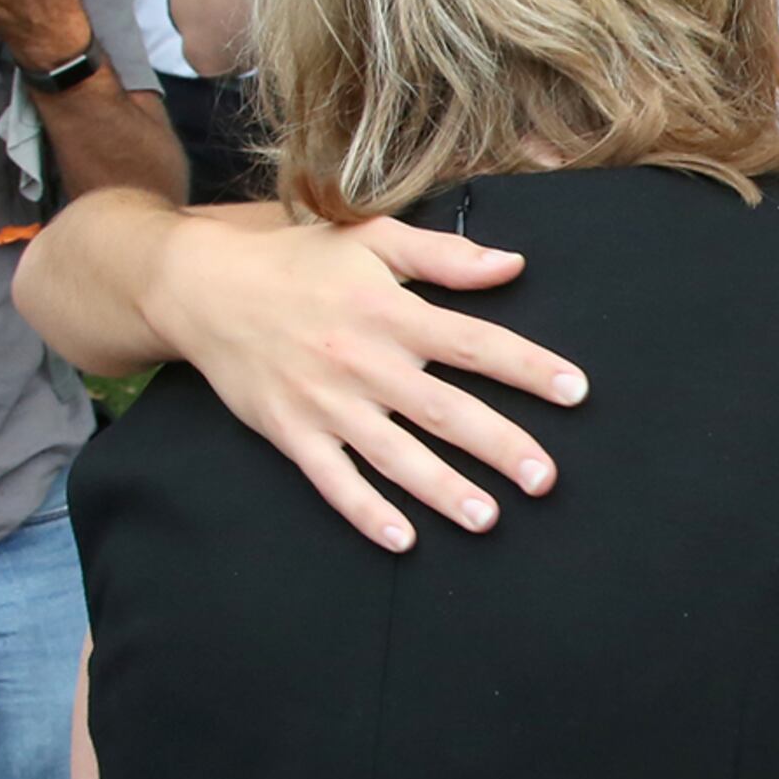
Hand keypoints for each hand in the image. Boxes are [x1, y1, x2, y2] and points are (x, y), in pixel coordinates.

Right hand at [153, 211, 584, 549]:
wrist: (203, 289)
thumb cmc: (297, 261)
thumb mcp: (370, 238)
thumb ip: (444, 255)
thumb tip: (512, 265)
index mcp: (391, 310)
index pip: (475, 343)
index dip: (529, 368)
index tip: (575, 392)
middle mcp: (363, 361)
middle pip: (445, 410)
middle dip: (499, 446)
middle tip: (546, 479)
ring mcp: (326, 402)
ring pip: (395, 455)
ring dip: (442, 490)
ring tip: (488, 519)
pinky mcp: (291, 433)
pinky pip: (333, 481)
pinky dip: (365, 512)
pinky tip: (403, 539)